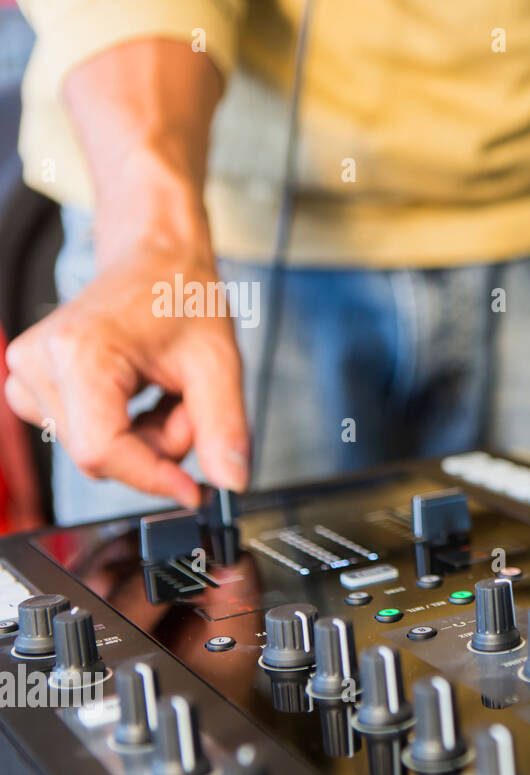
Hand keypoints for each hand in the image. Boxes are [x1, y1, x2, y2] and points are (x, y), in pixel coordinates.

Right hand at [4, 247, 248, 507]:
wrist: (154, 260)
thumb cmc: (180, 296)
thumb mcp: (218, 362)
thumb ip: (225, 426)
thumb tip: (230, 482)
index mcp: (79, 352)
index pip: (104, 450)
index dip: (152, 478)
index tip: (194, 490)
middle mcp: (39, 364)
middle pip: (101, 456)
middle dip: (158, 448)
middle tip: (189, 406)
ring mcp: (28, 376)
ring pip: (97, 452)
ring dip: (146, 438)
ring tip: (168, 391)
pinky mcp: (33, 386)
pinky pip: (87, 438)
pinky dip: (128, 430)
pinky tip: (144, 395)